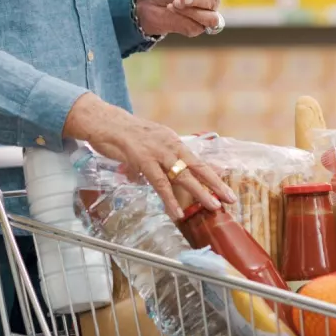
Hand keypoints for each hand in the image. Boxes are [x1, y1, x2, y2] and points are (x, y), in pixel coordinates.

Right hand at [63, 94, 235, 218]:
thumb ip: (161, 159)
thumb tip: (169, 175)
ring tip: (213, 206)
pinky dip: (169, 199)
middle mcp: (170, 145)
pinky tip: (177, 213)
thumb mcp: (150, 143)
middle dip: (215, 184)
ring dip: (200, 193)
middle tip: (231, 198)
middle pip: (197, 167)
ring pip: (183, 176)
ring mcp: (158, 152)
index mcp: (173, 141)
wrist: (105, 122)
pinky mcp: (143, 160)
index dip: (213, 175)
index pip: (197, 160)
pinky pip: (159, 184)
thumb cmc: (125, 134)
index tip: (226, 188)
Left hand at [135, 0, 227, 37]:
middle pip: (214, 3)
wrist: (145, 3)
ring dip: (193, 11)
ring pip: (211, 18)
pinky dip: (184, 17)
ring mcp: (202, 17)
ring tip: (175, 4)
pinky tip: (172, 10)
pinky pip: (198, 27)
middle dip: (198, 0)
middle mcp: (208, 2)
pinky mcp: (194, 29)